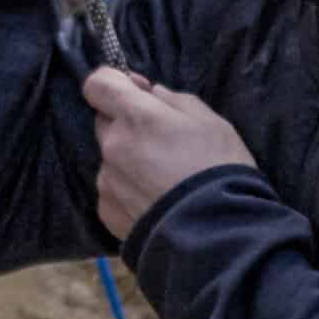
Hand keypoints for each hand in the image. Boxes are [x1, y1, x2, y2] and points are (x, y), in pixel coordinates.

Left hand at [84, 68, 255, 240]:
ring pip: (111, 158)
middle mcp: (113, 145)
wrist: (216, 235)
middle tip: (162, 142)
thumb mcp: (211, 122)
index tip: (135, 92)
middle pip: (105, 122)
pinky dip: (128, 191)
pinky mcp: (106, 211)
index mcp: (137, 116)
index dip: (113, 83)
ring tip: (164, 180)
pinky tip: (156, 201)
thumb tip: (149, 93)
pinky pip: (112, 190)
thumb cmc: (220, 170)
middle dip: (127, 125)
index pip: (98, 84)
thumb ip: (174, 100)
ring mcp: (107, 180)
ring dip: (129, 160)